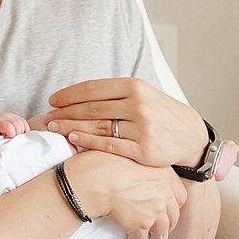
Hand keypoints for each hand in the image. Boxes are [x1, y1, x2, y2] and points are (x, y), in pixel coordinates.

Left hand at [0, 111, 29, 140]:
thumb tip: (8, 143)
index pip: (9, 127)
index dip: (11, 136)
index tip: (7, 140)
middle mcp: (6, 116)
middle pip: (18, 126)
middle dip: (16, 136)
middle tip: (9, 140)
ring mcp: (13, 115)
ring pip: (23, 125)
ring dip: (20, 134)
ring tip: (12, 137)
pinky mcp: (17, 117)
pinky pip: (25, 124)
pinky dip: (23, 131)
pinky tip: (17, 134)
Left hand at [44, 79, 208, 172]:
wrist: (192, 138)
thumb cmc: (162, 114)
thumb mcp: (144, 94)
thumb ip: (116, 94)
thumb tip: (80, 95)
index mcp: (136, 86)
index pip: (94, 88)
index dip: (70, 94)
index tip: (53, 100)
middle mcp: (139, 105)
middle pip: (92, 108)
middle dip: (65, 112)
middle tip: (46, 116)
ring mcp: (142, 128)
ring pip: (98, 127)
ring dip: (71, 127)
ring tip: (53, 127)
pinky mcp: (144, 151)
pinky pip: (109, 146)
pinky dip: (88, 142)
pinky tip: (72, 140)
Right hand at [66, 150, 185, 238]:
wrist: (94, 180)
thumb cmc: (104, 164)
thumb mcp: (131, 155)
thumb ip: (143, 165)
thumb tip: (139, 171)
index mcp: (165, 174)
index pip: (180, 194)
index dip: (174, 205)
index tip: (168, 210)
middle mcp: (165, 192)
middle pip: (173, 215)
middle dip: (167, 225)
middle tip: (160, 230)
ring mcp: (155, 210)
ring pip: (161, 232)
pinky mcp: (142, 224)